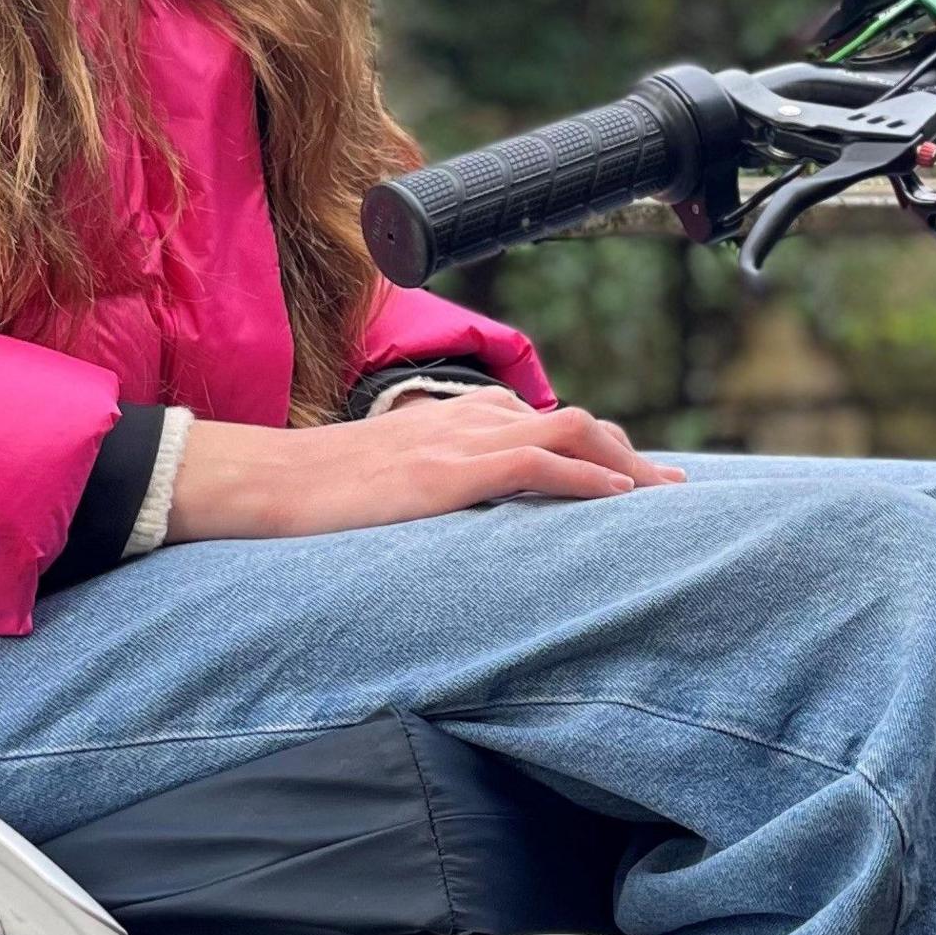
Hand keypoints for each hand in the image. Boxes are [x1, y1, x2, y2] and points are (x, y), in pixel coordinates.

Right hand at [164, 388, 686, 542]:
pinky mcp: (450, 471)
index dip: (596, 447)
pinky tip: (619, 504)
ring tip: (662, 499)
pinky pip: (539, 463)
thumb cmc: (315, 491)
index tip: (633, 479)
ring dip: (625, 464)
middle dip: (628, 454)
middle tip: (671, 491)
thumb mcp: (387, 478)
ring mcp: (460, 440)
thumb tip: (459, 516)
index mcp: (453, 418)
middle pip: (573, 421)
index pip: (544, 420)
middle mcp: (467, 418)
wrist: (264, 484)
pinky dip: (588, 478)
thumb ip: (432, 482)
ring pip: (570, 432)